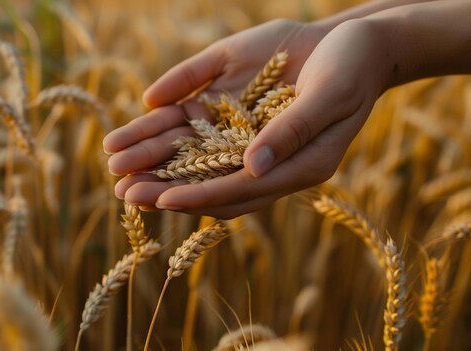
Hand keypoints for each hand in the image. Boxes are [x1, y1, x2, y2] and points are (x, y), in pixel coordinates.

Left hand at [104, 19, 388, 218]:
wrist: (356, 39)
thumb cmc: (353, 67)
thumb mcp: (331, 95)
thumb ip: (292, 131)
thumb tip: (251, 167)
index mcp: (294, 166)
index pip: (239, 190)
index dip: (201, 196)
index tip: (163, 201)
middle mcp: (263, 154)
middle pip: (208, 178)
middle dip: (165, 186)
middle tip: (124, 193)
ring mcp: (246, 128)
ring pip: (194, 148)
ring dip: (155, 155)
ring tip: (114, 160)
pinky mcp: (235, 100)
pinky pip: (197, 113)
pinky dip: (168, 115)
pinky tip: (140, 113)